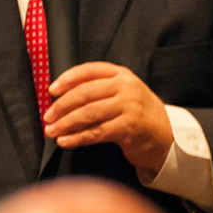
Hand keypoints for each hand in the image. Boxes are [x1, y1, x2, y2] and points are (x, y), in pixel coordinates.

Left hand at [44, 62, 172, 173]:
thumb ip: (98, 89)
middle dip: (62, 106)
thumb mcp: (122, 92)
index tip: (51, 90)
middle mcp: (125, 87)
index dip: (67, 79)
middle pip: (85, 93)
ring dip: (66, 123)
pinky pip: (96, 132)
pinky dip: (77, 138)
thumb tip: (61, 98)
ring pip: (89, 113)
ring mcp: (128, 107)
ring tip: (52, 131)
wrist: (165, 134)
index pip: (89, 71)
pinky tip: (65, 141)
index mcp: (120, 74)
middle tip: (47, 116)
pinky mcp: (128, 127)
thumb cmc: (137, 113)